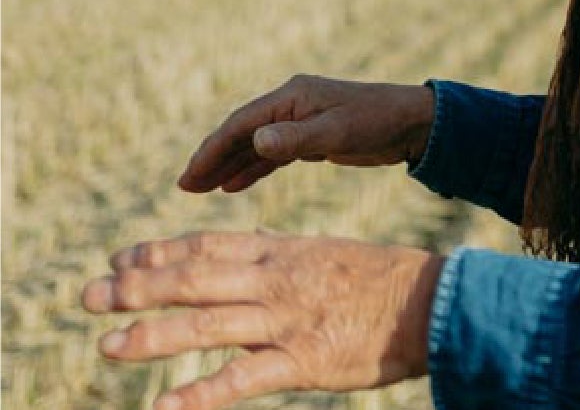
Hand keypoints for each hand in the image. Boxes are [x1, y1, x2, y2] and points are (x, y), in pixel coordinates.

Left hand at [82, 231, 443, 409]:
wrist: (433, 302)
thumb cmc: (381, 281)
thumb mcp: (326, 256)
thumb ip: (280, 261)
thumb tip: (242, 261)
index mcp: (282, 252)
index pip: (209, 245)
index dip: (159, 252)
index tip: (118, 258)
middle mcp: (276, 280)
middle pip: (195, 279)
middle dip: (137, 288)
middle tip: (89, 295)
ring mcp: (286, 321)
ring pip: (206, 326)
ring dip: (152, 336)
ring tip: (107, 347)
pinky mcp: (302, 362)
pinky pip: (241, 381)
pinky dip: (198, 396)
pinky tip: (162, 409)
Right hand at [179, 75, 435, 193]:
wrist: (412, 122)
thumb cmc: (376, 123)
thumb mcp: (336, 133)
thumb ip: (296, 139)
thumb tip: (255, 140)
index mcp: (293, 97)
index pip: (241, 124)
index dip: (212, 150)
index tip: (188, 178)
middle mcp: (292, 104)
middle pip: (242, 132)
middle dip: (213, 157)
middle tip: (185, 187)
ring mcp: (301, 118)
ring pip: (255, 143)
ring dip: (229, 164)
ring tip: (202, 189)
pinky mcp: (312, 135)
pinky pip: (273, 152)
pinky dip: (253, 166)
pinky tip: (234, 185)